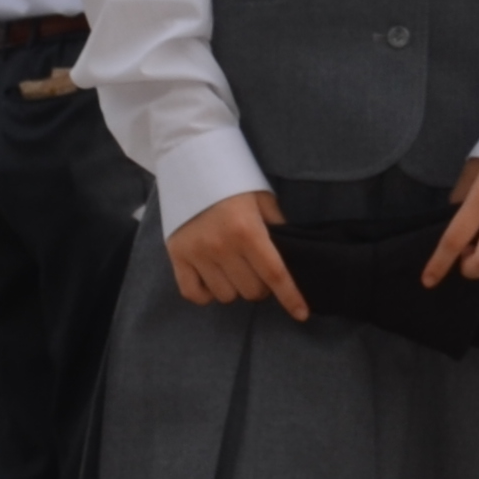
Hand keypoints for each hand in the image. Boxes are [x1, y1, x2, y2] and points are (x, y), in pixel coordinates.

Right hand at [169, 188, 309, 317]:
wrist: (190, 164)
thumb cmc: (233, 180)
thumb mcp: (263, 198)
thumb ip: (277, 226)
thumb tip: (289, 253)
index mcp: (248, 231)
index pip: (275, 274)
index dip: (291, 297)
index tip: (302, 314)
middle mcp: (222, 247)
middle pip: (252, 291)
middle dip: (261, 285)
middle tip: (258, 269)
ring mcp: (197, 254)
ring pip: (226, 295)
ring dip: (235, 287)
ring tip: (234, 268)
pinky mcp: (176, 257)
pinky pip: (194, 294)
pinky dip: (207, 293)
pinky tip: (213, 278)